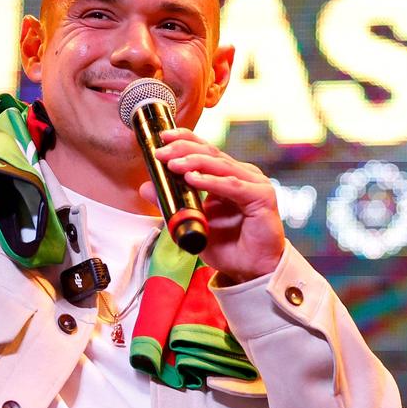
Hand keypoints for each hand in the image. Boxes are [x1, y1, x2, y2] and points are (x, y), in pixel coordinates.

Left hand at [142, 129, 285, 283]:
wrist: (253, 270)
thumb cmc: (228, 246)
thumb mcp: (192, 222)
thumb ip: (171, 203)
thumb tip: (145, 187)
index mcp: (227, 175)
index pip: (204, 149)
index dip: (183, 140)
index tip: (161, 138)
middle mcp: (241, 174)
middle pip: (210, 152)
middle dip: (183, 149)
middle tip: (160, 152)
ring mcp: (253, 182)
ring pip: (219, 165)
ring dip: (194, 162)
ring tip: (172, 164)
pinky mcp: (261, 196)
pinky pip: (232, 185)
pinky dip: (211, 181)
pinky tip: (192, 178)